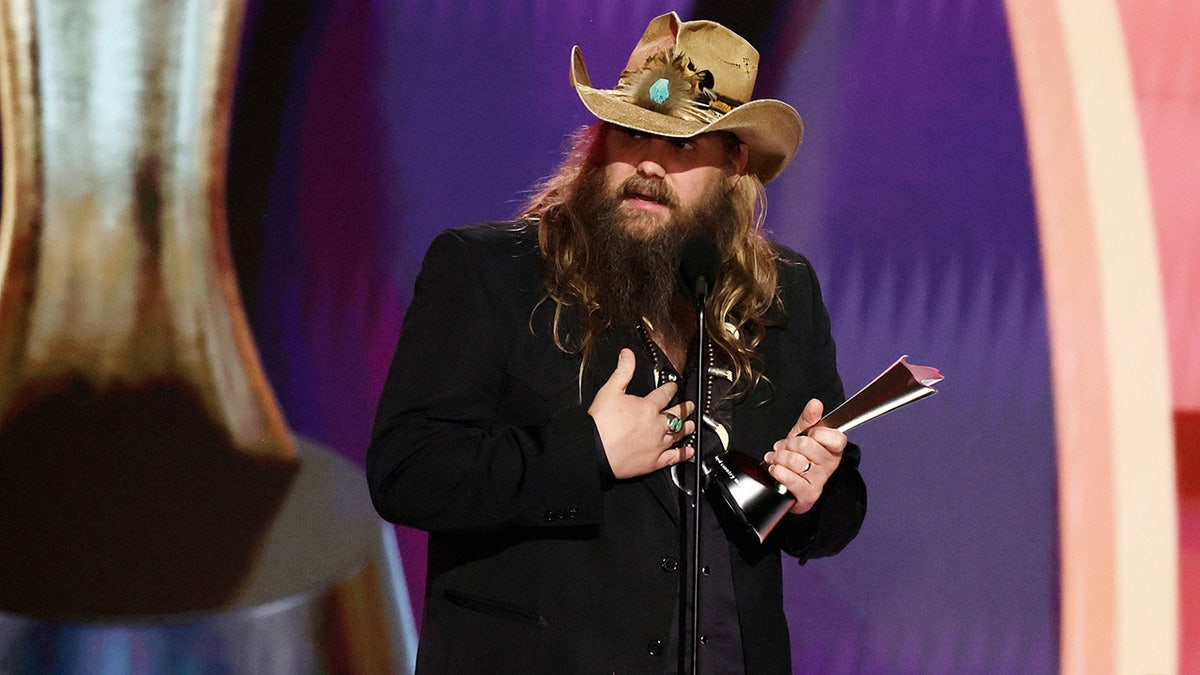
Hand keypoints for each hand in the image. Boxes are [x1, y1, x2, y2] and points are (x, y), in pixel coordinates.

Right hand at [588, 348, 694, 478]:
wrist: (595, 450)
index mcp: (648, 407)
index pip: (664, 394)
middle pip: (676, 414)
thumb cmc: (601, 424)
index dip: (670, 389)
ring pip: (678, 434)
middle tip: (689, 405)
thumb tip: (628, 355)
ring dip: (686, 428)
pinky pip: (674, 457)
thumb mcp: (610, 391)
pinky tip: (688, 452)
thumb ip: (623, 371)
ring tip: (691, 425)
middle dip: (684, 408)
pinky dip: (683, 454)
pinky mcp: (655, 461)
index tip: (673, 387)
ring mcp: (658, 444)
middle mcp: (657, 425)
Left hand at [763, 398, 845, 514]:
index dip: (816, 433)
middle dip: (789, 444)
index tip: (809, 435)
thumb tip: (815, 404)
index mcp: (834, 448)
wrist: (791, 483)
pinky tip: (776, 469)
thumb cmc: (800, 457)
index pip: (834, 437)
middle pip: (806, 445)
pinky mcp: (808, 494)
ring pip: (795, 461)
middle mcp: (830, 465)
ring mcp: (820, 480)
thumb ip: (809, 418)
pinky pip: (790, 478)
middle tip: (785, 447)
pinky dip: (777, 471)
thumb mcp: (803, 434)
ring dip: (779, 457)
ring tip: (778, 458)